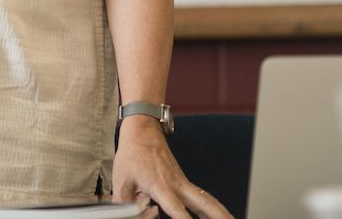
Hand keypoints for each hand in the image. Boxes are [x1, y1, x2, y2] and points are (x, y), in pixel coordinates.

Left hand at [113, 118, 231, 218]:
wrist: (142, 131)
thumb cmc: (132, 155)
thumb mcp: (120, 180)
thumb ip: (126, 204)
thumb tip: (141, 215)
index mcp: (159, 185)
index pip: (175, 209)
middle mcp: (176, 185)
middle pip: (203, 203)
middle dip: (218, 215)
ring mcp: (183, 183)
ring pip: (207, 199)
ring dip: (221, 212)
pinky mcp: (184, 182)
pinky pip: (202, 196)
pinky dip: (213, 207)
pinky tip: (219, 216)